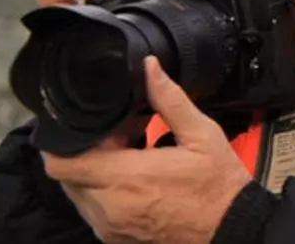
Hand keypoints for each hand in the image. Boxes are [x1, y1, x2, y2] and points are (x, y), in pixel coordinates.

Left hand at [41, 56, 252, 243]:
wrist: (232, 230)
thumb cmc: (218, 185)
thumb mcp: (201, 134)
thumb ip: (170, 99)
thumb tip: (149, 68)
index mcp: (125, 178)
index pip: (61, 164)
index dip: (62, 141)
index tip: (84, 125)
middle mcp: (109, 207)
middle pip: (70, 175)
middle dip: (87, 151)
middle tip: (121, 136)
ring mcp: (110, 227)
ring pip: (80, 193)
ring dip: (96, 171)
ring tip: (131, 155)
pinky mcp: (116, 238)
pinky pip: (95, 211)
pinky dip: (106, 192)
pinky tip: (136, 178)